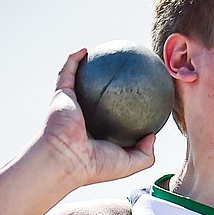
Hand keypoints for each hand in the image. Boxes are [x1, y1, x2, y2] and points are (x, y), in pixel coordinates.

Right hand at [42, 48, 157, 184]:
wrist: (66, 160)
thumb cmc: (96, 165)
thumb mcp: (130, 164)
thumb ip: (145, 154)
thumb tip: (153, 135)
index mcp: (99, 133)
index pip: (114, 116)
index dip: (128, 104)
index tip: (142, 93)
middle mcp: (85, 118)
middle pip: (98, 94)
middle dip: (109, 81)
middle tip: (125, 69)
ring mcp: (71, 105)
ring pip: (79, 80)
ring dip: (88, 65)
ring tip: (103, 52)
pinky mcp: (60, 96)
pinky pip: (66, 72)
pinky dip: (73, 60)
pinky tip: (85, 50)